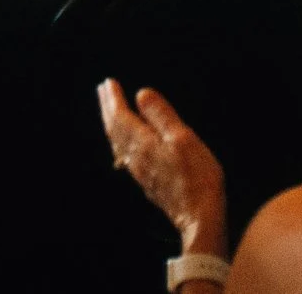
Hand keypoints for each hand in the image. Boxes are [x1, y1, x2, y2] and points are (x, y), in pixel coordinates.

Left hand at [96, 81, 227, 258]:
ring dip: (111, 123)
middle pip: (114, 129)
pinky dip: (119, 138)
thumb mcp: (183, 138)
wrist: (199, 217)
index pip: (121, 117)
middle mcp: (136, 158)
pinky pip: (124, 154)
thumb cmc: (197, 176)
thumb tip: (141, 93)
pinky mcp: (147, 182)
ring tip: (109, 110)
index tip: (107, 83)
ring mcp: (140, 172)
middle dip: (107, 108)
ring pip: (117, 142)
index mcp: (143, 143)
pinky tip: (124, 141)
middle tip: (102, 90)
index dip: (113, 99)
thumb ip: (161, 115)